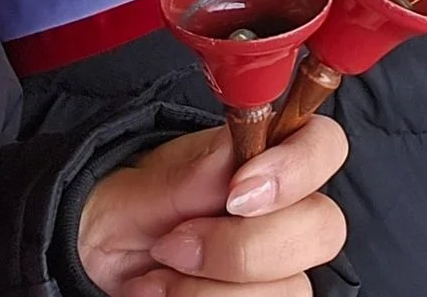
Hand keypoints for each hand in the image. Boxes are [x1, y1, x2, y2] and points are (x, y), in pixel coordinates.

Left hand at [77, 117, 347, 296]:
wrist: (101, 263)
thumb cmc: (123, 212)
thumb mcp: (134, 190)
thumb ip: (184, 178)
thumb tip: (231, 159)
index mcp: (258, 157)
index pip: (325, 145)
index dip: (297, 167)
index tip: (235, 193)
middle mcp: (281, 212)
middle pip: (323, 228)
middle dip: (244, 248)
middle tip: (174, 245)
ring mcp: (279, 268)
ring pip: (294, 290)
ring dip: (214, 292)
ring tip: (158, 276)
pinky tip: (166, 295)